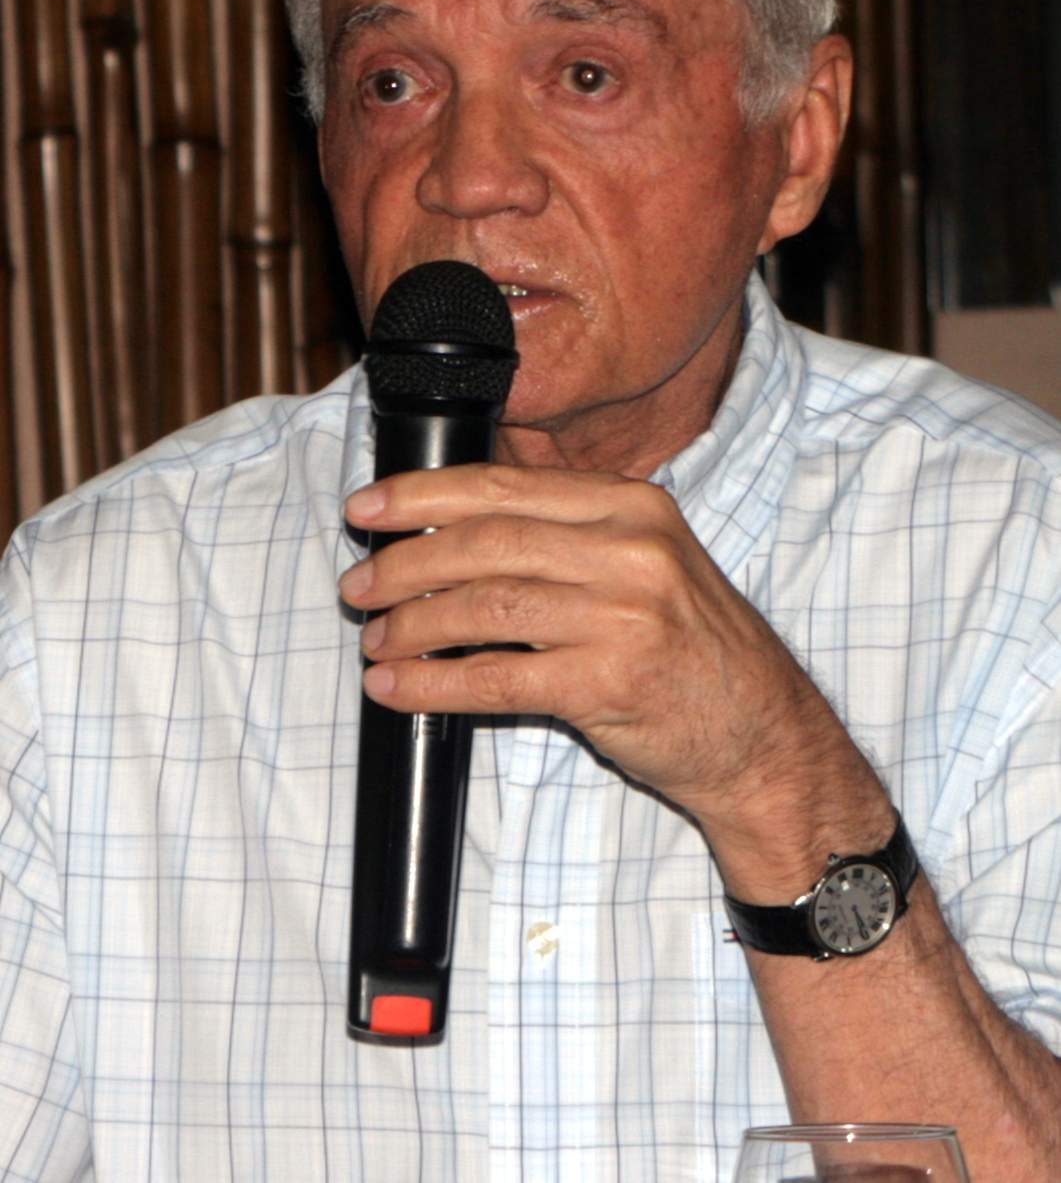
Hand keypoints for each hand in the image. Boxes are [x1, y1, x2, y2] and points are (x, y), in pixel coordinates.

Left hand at [342, 463, 889, 884]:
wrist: (763, 735)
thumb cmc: (692, 650)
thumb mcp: (646, 563)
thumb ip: (565, 536)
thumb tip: (449, 529)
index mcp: (631, 505)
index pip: (505, 486)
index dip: (422, 494)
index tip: (367, 509)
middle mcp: (630, 548)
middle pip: (485, 541)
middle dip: (405, 562)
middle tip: (359, 585)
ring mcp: (623, 615)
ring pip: (484, 605)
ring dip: (412, 623)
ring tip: (375, 639)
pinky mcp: (610, 683)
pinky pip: (496, 678)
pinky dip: (434, 683)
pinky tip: (399, 687)